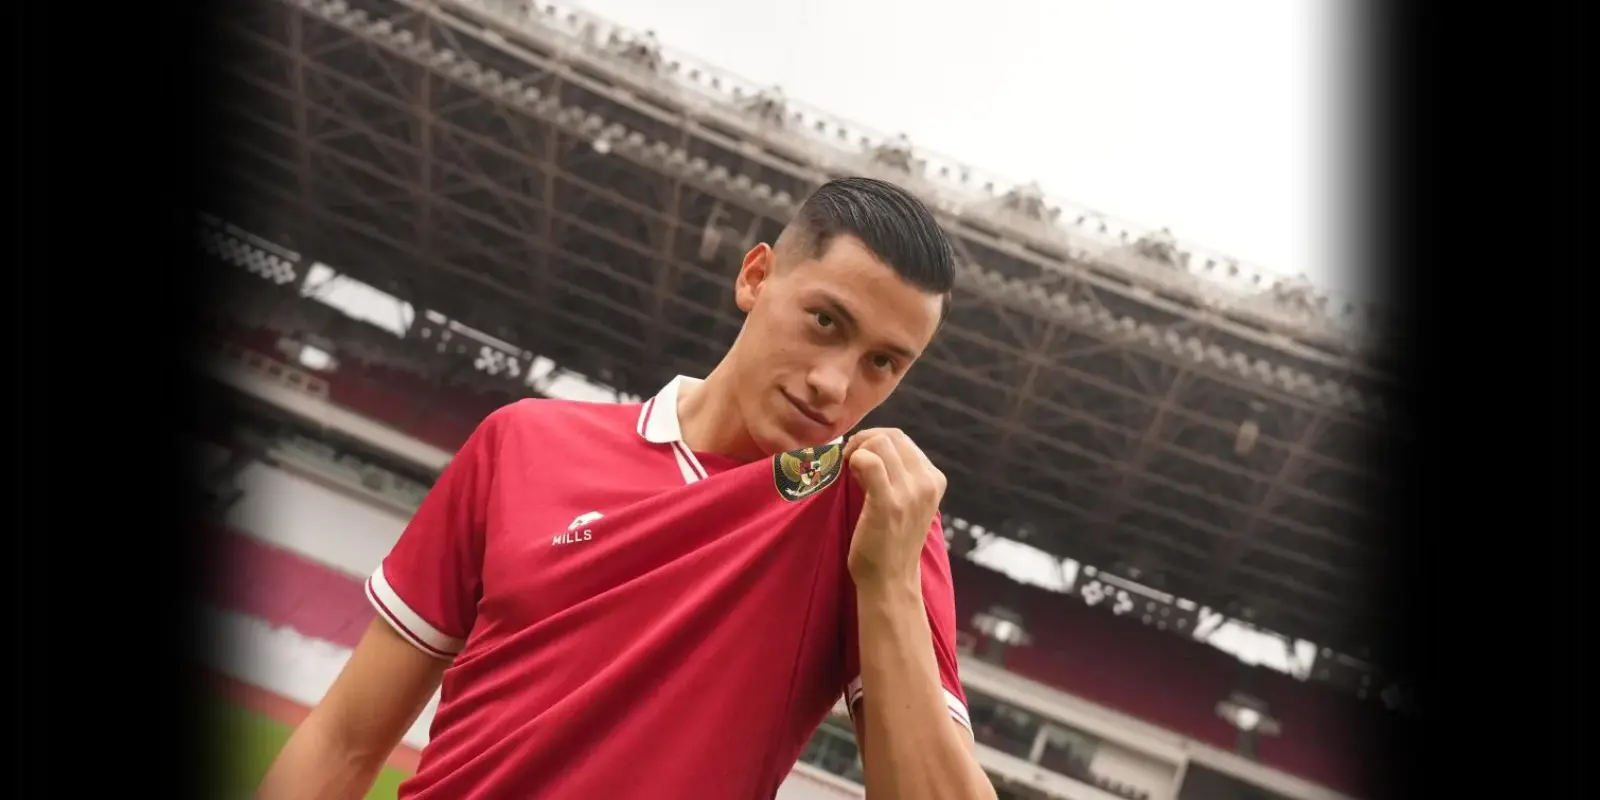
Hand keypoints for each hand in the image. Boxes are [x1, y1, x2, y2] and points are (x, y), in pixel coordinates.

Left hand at [843, 428, 946, 586]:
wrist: (890, 580)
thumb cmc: (891, 541)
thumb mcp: (907, 501)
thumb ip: (898, 474)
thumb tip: (869, 444)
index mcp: (934, 479)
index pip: (901, 438)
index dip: (874, 441)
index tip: (859, 458)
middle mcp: (928, 483)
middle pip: (891, 436)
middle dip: (863, 441)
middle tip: (848, 460)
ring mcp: (911, 493)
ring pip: (879, 443)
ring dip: (856, 450)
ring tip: (848, 469)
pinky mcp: (889, 504)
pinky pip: (868, 462)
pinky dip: (853, 460)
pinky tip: (847, 473)